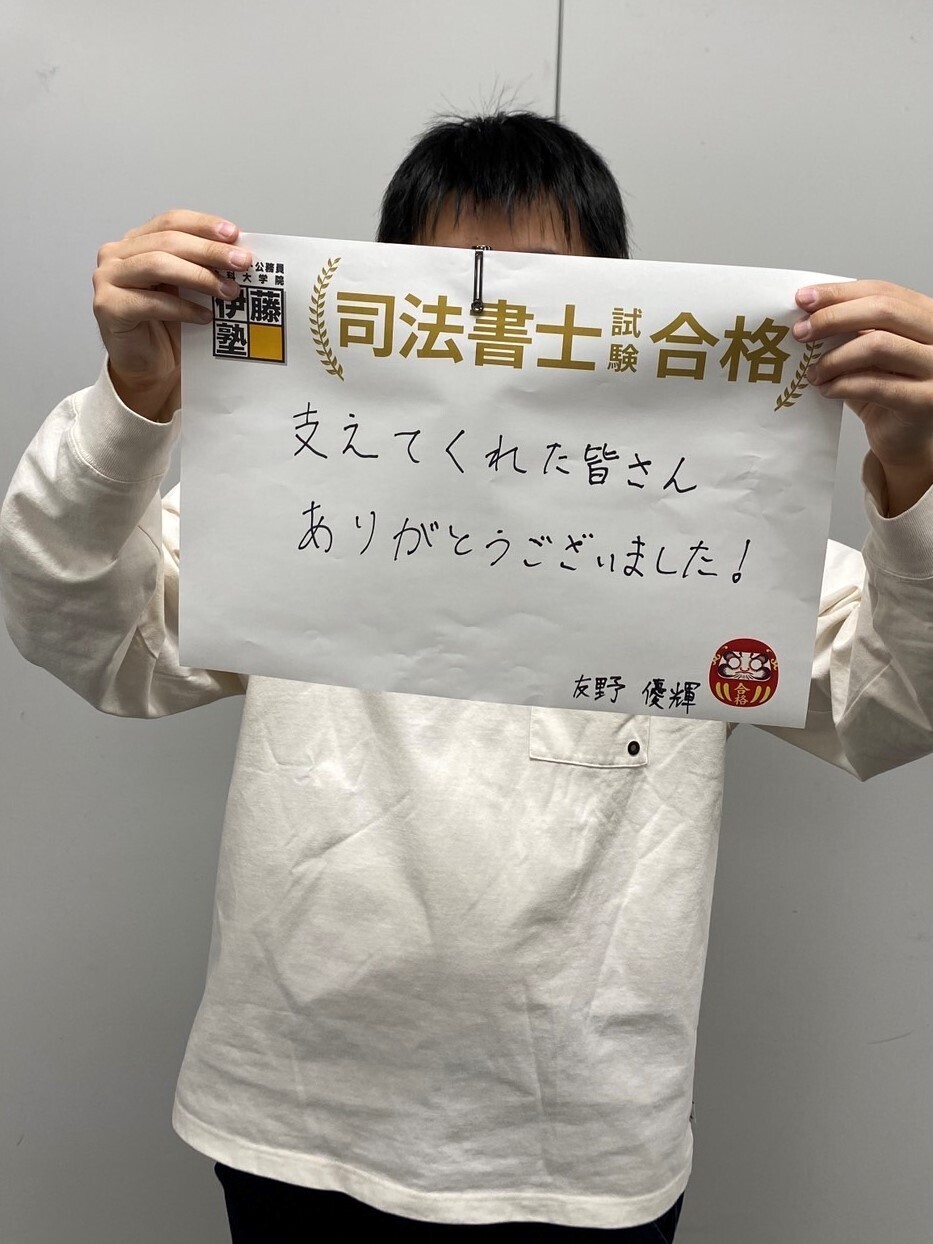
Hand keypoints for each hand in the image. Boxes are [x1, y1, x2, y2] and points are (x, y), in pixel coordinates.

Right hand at [92, 210, 251, 422]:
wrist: (147, 368)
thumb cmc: (167, 327)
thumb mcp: (187, 289)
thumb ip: (202, 267)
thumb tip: (239, 255)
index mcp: (136, 242)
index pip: (171, 221)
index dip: (203, 225)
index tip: (235, 234)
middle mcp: (117, 255)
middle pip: (168, 241)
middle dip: (210, 251)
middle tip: (241, 262)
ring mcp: (107, 279)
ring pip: (158, 265)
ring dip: (199, 277)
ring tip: (228, 292)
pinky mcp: (108, 307)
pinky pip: (151, 302)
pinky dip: (183, 309)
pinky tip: (205, 317)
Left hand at [793, 280, 932, 513]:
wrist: (906, 439)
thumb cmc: (888, 392)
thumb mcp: (869, 353)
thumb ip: (852, 330)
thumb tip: (808, 312)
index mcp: (926, 315)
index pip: (883, 291)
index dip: (840, 293)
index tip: (803, 299)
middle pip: (884, 310)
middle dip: (834, 318)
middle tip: (801, 332)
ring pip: (878, 345)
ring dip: (835, 358)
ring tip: (813, 372)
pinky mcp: (925, 400)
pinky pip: (876, 385)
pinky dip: (843, 385)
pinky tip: (826, 390)